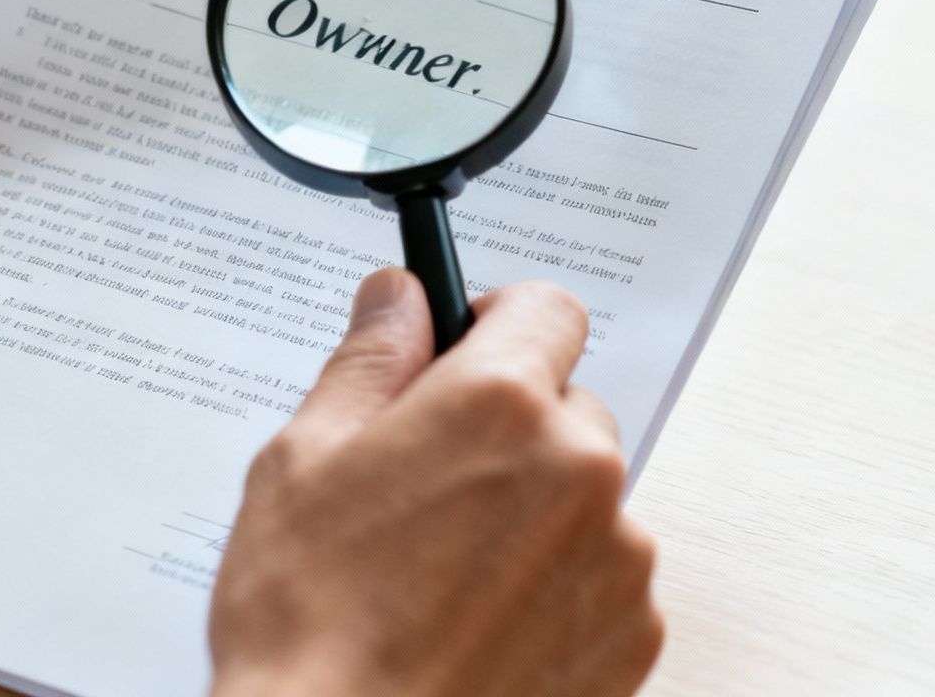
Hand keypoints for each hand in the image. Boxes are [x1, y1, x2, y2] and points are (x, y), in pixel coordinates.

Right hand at [208, 269, 662, 696]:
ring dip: (534, 513)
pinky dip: (555, 588)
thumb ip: (369, 361)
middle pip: (567, 407)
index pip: (546, 308)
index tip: (465, 349)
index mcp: (498, 406)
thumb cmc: (309, 626)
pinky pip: (604, 578)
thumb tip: (397, 298)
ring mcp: (616, 559)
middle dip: (508, 430)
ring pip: (586, 497)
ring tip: (444, 574)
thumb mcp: (302, 462)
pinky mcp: (632, 636)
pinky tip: (480, 622)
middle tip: (427, 486)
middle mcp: (578, 470)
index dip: (497, 321)